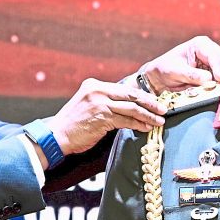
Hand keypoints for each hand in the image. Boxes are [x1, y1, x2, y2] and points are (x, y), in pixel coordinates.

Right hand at [46, 79, 166, 156]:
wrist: (57, 135)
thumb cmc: (73, 124)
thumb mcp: (89, 104)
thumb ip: (106, 101)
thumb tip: (128, 106)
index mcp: (94, 85)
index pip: (124, 88)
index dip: (142, 95)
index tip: (153, 101)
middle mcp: (98, 90)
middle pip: (131, 95)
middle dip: (150, 102)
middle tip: (163, 109)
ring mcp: (100, 102)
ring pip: (131, 108)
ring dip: (148, 115)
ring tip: (159, 121)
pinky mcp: (102, 116)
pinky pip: (126, 120)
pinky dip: (138, 124)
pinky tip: (146, 128)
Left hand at [135, 35, 219, 92]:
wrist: (159, 78)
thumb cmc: (164, 69)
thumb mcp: (175, 71)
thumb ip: (192, 75)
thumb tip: (209, 80)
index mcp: (201, 45)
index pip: (217, 56)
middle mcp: (211, 52)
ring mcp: (215, 64)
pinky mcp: (215, 76)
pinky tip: (219, 92)